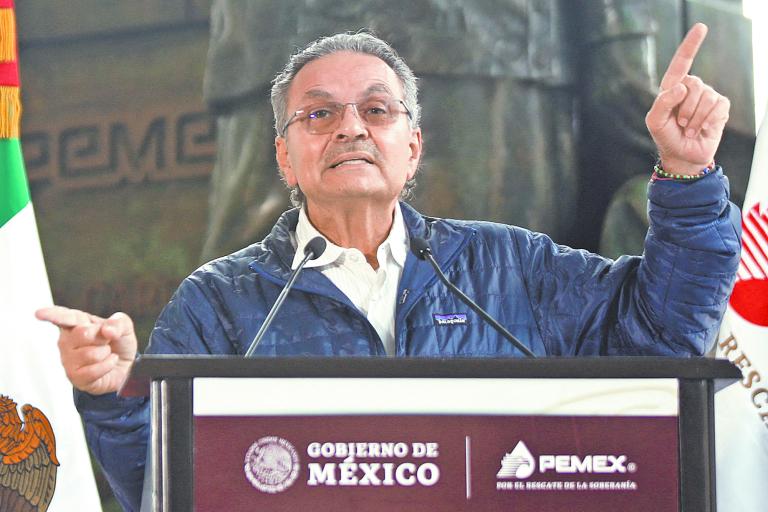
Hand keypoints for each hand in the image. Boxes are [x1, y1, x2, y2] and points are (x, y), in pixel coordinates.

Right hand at [35, 306, 137, 394]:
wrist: (124, 367)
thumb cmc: (118, 343)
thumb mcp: (124, 328)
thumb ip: (119, 323)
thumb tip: (107, 330)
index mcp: (77, 323)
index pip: (64, 317)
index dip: (52, 315)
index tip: (39, 313)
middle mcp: (67, 340)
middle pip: (83, 334)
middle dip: (102, 337)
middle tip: (106, 341)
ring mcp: (68, 359)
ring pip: (90, 353)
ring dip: (106, 353)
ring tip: (105, 353)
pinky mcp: (74, 376)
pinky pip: (94, 370)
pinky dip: (108, 365)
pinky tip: (108, 363)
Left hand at [645, 23, 729, 174]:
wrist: (682, 155)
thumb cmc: (666, 137)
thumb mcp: (655, 122)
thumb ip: (662, 103)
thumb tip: (681, 87)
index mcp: (672, 87)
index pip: (682, 62)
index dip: (691, 44)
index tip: (701, 27)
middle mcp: (691, 88)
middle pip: (693, 84)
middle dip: (685, 108)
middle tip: (680, 124)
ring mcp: (707, 96)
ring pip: (706, 97)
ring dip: (694, 119)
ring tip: (688, 129)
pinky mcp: (720, 107)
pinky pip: (717, 107)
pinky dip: (706, 121)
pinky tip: (701, 129)